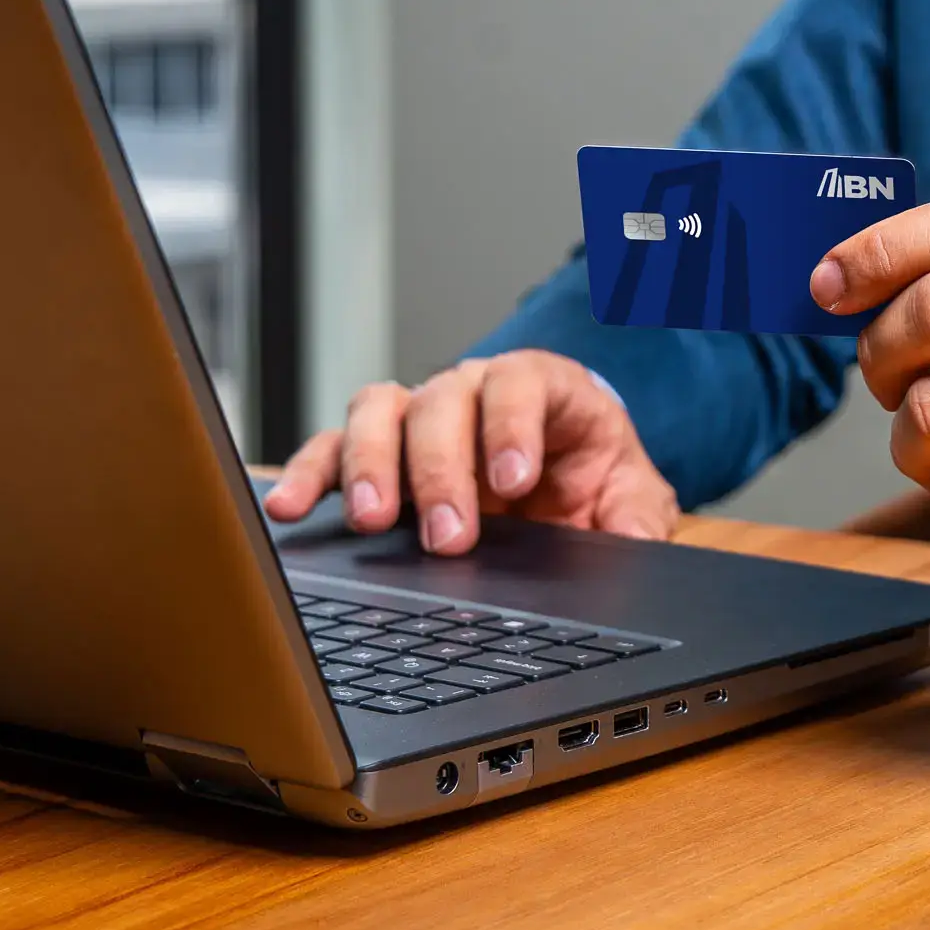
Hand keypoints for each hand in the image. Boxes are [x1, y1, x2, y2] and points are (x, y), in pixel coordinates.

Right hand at [261, 349, 682, 554]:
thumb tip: (638, 544)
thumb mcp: (632, 497)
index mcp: (544, 389)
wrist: (566, 480)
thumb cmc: (593, 478)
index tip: (512, 481)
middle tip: (448, 534)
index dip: (511, 426)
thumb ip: (639, 517)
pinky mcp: (379, 453)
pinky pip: (333, 448)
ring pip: (380, 411)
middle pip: (443, 402)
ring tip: (369, 516)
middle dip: (441, 469)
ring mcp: (419, 418)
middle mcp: (473, 391)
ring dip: (369, 463)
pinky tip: (291, 505)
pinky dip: (309, 472)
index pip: (522, 384)